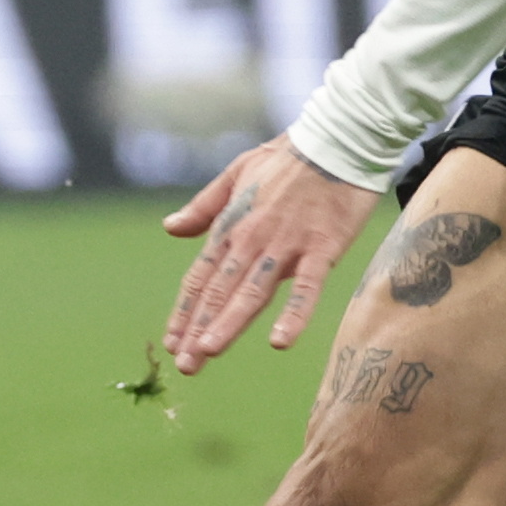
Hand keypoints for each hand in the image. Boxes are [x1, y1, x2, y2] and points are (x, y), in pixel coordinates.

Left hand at [160, 136, 383, 375]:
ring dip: (228, 323)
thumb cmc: (288, 157)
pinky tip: (280, 341)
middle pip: (219, 292)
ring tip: (208, 352)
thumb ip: (204, 206)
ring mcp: (285, 246)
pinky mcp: (320, 249)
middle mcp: (251, 240)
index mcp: (231, 226)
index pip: (201, 278)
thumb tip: (169, 228)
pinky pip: (305, 288)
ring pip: (251, 292)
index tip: (172, 342)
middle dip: (199, 329)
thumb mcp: (235, 173)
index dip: (186, 312)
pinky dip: (293, 314)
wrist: (336, 140)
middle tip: (184, 365)